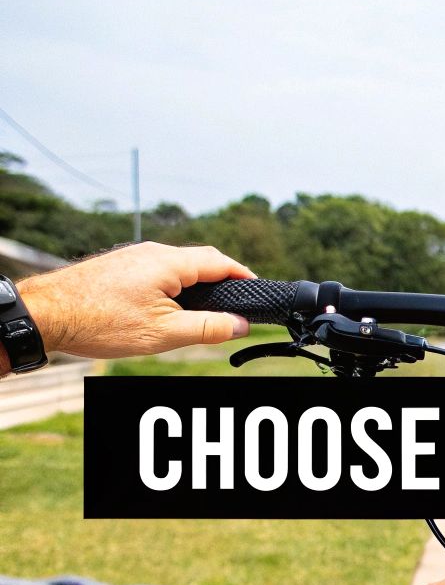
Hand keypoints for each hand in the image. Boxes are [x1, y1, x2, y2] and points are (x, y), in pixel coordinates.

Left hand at [10, 242, 252, 364]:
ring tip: (203, 310)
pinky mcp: (119, 265)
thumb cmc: (101, 322)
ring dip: (197, 283)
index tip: (258, 291)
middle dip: (223, 279)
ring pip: (178, 265)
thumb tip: (240, 324)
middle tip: (235, 304)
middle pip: (201, 260)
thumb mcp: (164, 333)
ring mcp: (133, 256)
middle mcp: (153, 252)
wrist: (46, 315)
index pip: (221, 262)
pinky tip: (169, 305)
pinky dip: (174, 284)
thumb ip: (209, 327)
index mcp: (169, 262)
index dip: (244, 276)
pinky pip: (158, 268)